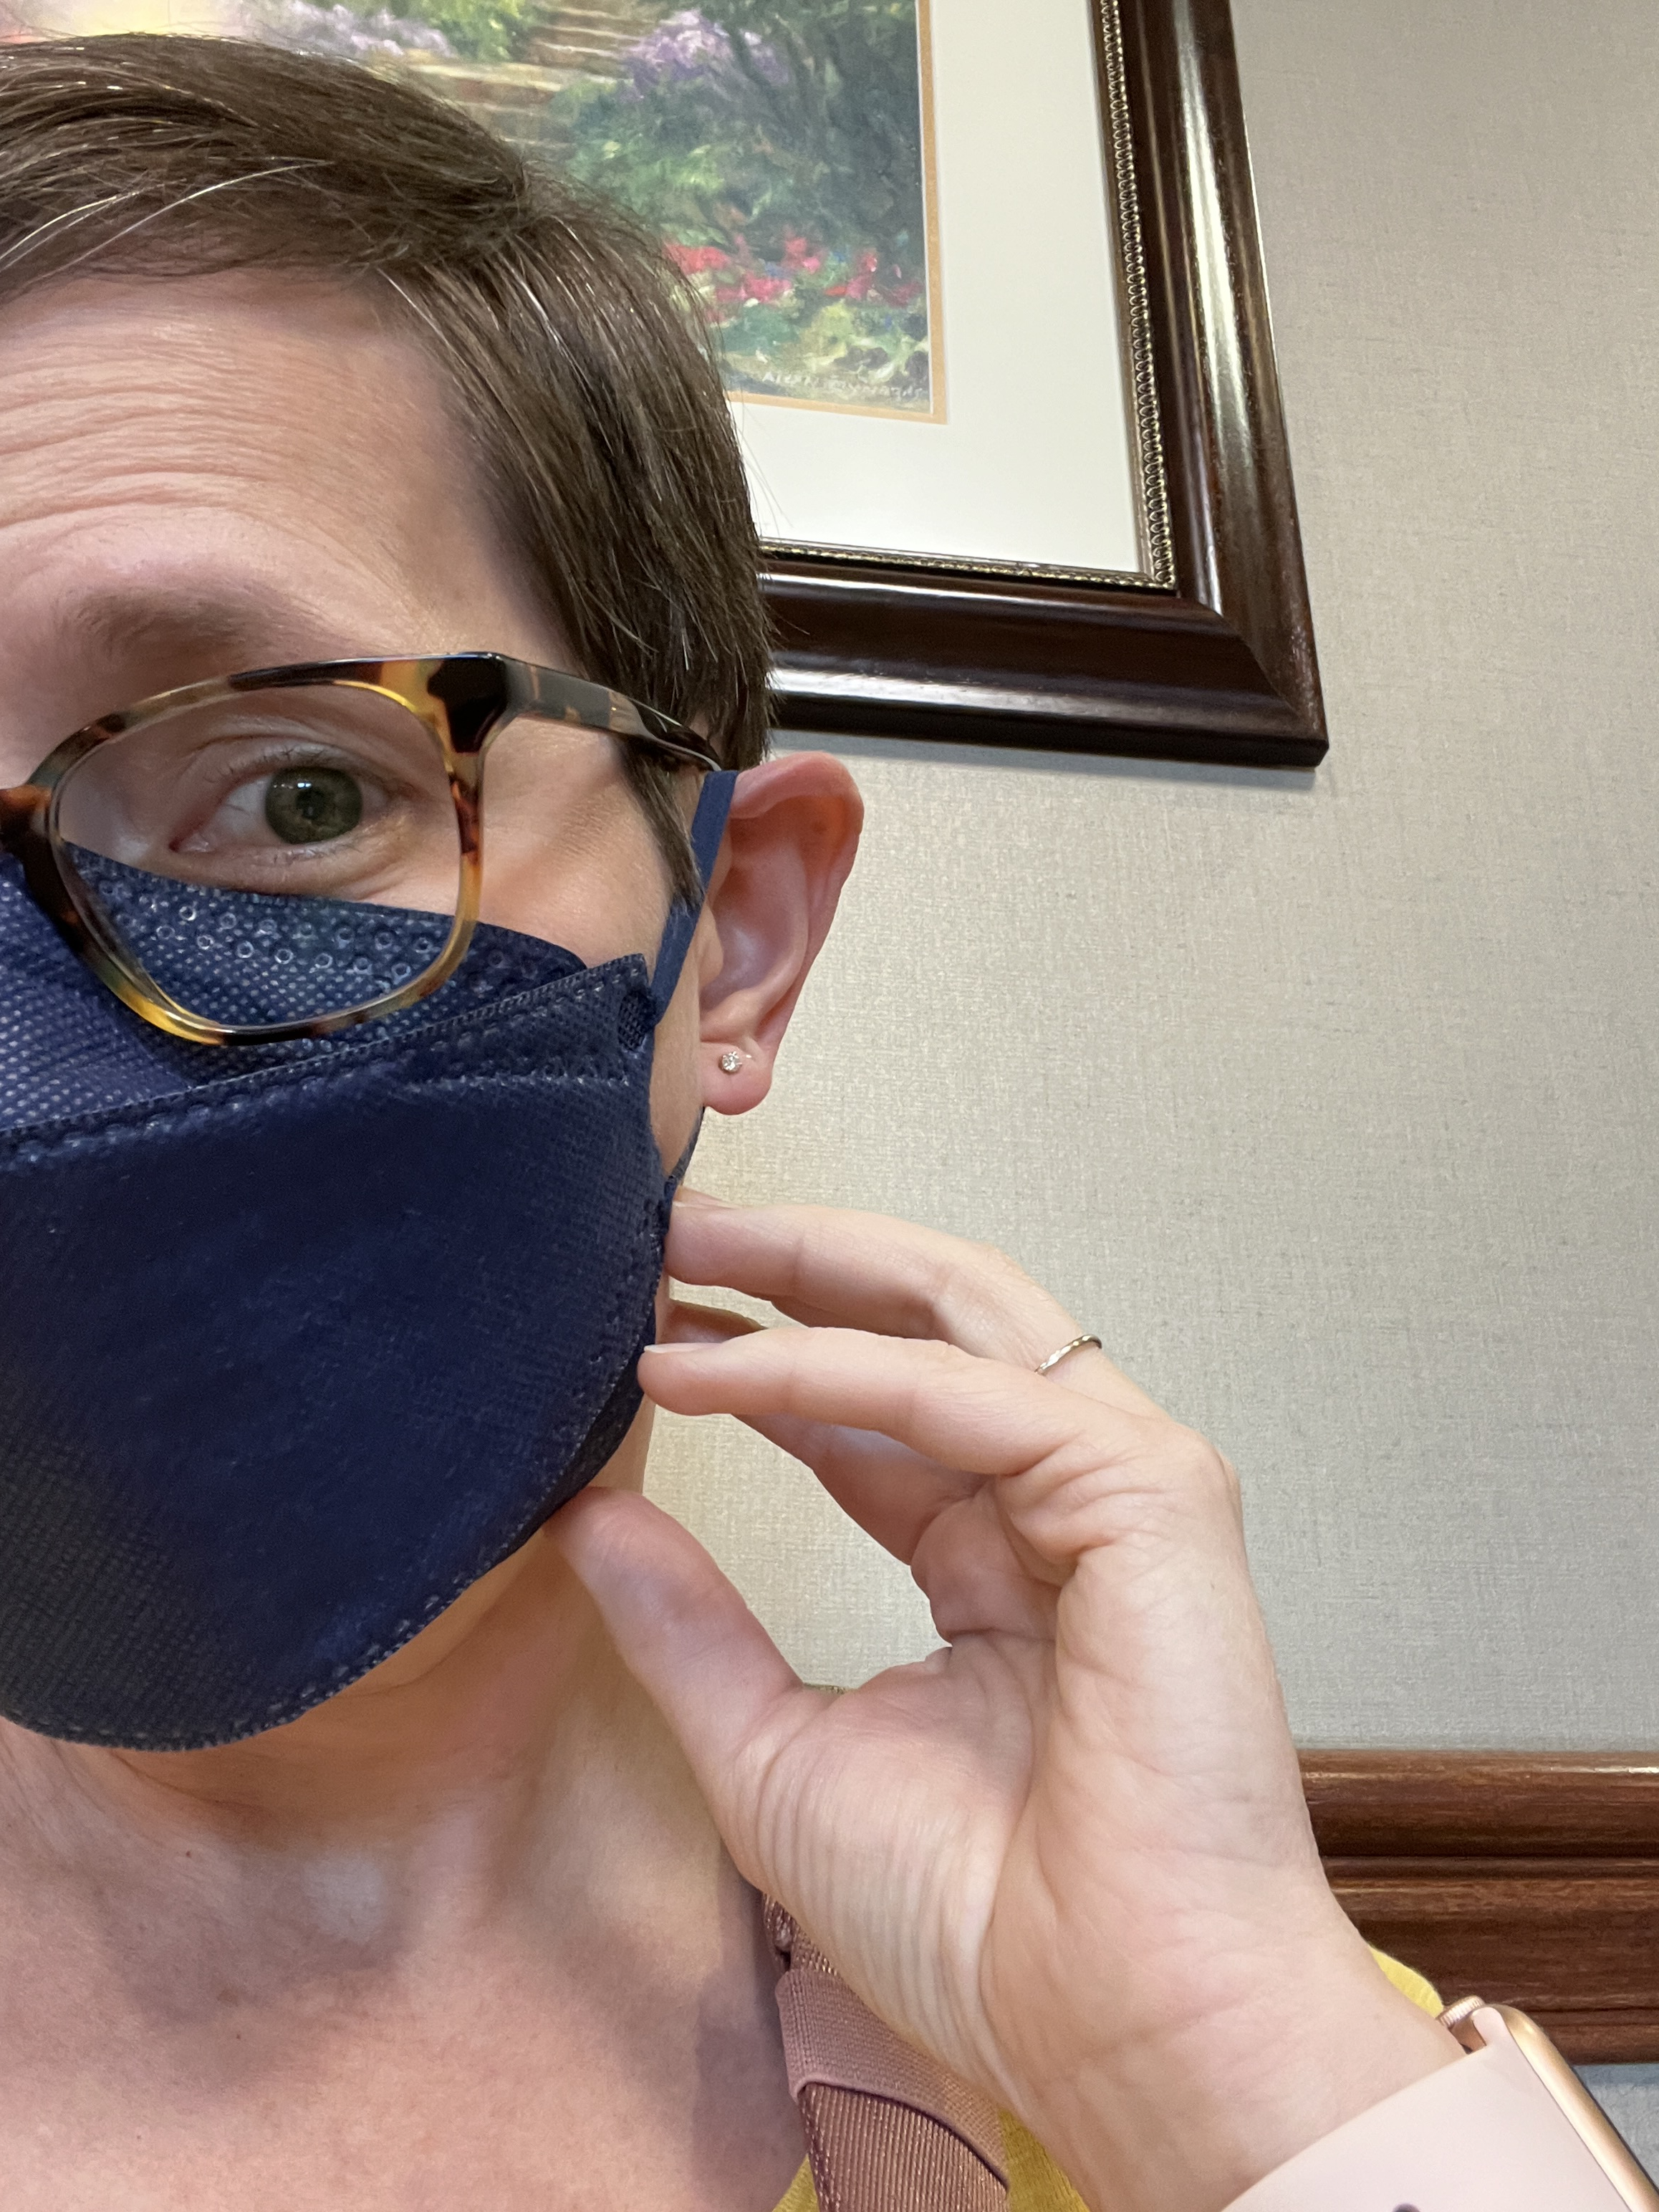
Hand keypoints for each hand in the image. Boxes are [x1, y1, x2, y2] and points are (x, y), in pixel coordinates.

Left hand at [551, 1198, 1456, 2211]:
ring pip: (966, 1313)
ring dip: (819, 1269)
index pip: (872, 1410)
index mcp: (995, 1560)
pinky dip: (846, 1370)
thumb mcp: (777, 1755)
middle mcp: (1061, 1500)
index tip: (646, 1321)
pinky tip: (732, 1367)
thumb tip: (585, 1517)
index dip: (760, 1356)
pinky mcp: (1154, 1496)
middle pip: (927, 1321)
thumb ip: (690, 1626)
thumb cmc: (979, 1925)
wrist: (1111, 2025)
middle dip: (793, 1263)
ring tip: (686, 1243)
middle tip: (662, 1226)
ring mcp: (1119, 1486)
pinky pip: (977, 1396)